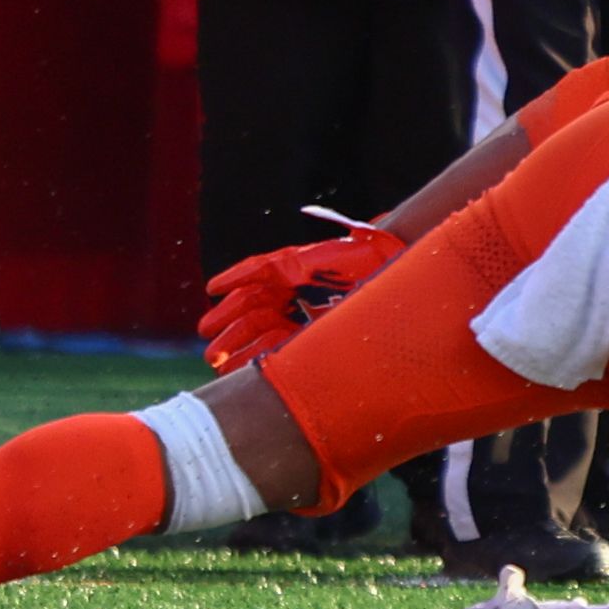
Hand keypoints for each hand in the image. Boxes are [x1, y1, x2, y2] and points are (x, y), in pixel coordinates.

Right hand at [198, 207, 406, 372]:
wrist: (400, 278)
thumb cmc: (381, 258)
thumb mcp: (360, 246)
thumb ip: (340, 241)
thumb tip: (320, 248)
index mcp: (298, 265)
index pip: (260, 270)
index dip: (236, 277)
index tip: (213, 288)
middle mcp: (295, 290)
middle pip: (254, 304)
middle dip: (229, 320)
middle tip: (207, 333)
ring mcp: (299, 313)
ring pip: (259, 328)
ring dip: (235, 343)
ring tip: (216, 357)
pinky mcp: (306, 336)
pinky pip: (274, 346)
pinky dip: (254, 356)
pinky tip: (237, 367)